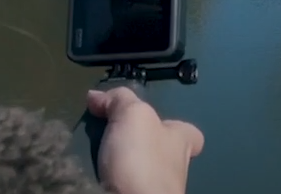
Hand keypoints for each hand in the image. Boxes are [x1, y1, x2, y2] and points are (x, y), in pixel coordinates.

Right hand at [86, 86, 203, 193]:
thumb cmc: (143, 161)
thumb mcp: (133, 115)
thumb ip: (121, 100)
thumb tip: (97, 96)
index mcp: (181, 143)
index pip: (187, 133)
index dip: (170, 124)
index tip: (146, 119)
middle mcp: (173, 167)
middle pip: (159, 150)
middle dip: (137, 142)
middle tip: (106, 134)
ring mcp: (155, 190)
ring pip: (140, 170)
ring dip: (121, 164)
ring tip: (92, 155)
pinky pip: (123, 186)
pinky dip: (110, 181)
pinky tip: (94, 175)